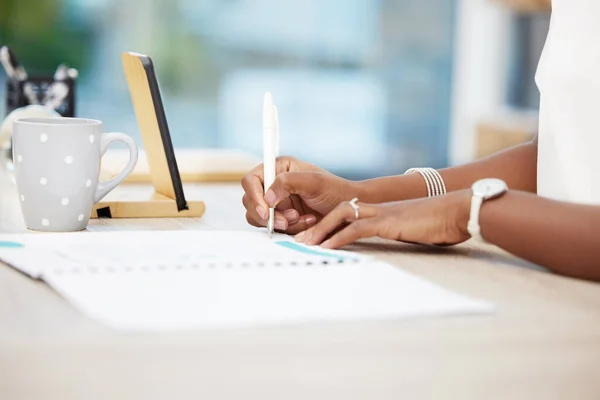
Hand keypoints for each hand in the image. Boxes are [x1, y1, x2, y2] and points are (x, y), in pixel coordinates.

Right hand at [241, 156, 361, 233]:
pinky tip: (307, 223)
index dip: (254, 196)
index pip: (252, 180)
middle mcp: (273, 184)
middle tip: (287, 220)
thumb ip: (287, 183)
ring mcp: (276, 203)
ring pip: (260, 218)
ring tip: (302, 219)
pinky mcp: (282, 218)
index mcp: (278, 168)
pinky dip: (289, 229)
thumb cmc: (335, 190)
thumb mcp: (313, 182)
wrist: (349, 210)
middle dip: (268, 214)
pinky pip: (274, 228)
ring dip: (280, 222)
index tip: (265, 210)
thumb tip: (268, 196)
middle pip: (251, 202)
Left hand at [295, 190, 472, 248]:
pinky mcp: (387, 222)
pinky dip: (339, 238)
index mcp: (383, 211)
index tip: (316, 238)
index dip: (330, 224)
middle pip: (338, 212)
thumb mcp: (415, 230)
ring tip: (305, 244)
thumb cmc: (442, 223)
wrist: (459, 212)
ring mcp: (381, 213)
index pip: (350, 213)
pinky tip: (327, 248)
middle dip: (318, 226)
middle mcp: (378, 209)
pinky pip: (356, 229)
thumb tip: (401, 241)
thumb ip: (403, 233)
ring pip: (341, 217)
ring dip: (321, 231)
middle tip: (300, 240)